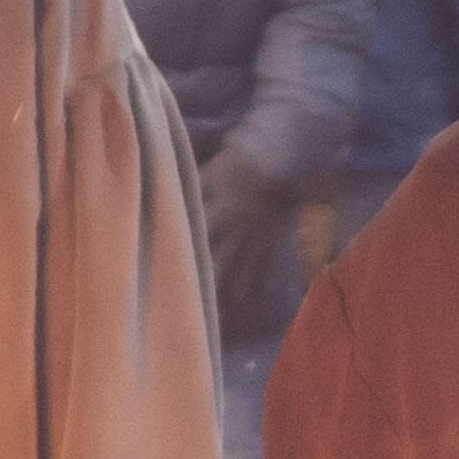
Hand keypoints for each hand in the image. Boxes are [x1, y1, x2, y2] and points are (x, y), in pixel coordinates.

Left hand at [198, 149, 299, 333]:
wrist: (286, 158)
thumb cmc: (249, 158)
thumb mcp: (217, 167)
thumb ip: (200, 183)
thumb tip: (181, 191)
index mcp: (216, 210)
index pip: (195, 232)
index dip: (184, 246)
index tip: (173, 265)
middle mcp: (233, 228)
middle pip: (218, 258)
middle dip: (209, 278)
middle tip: (199, 298)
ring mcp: (255, 233)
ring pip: (243, 264)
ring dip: (238, 283)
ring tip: (234, 299)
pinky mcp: (275, 233)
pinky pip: (270, 259)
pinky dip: (267, 275)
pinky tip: (266, 290)